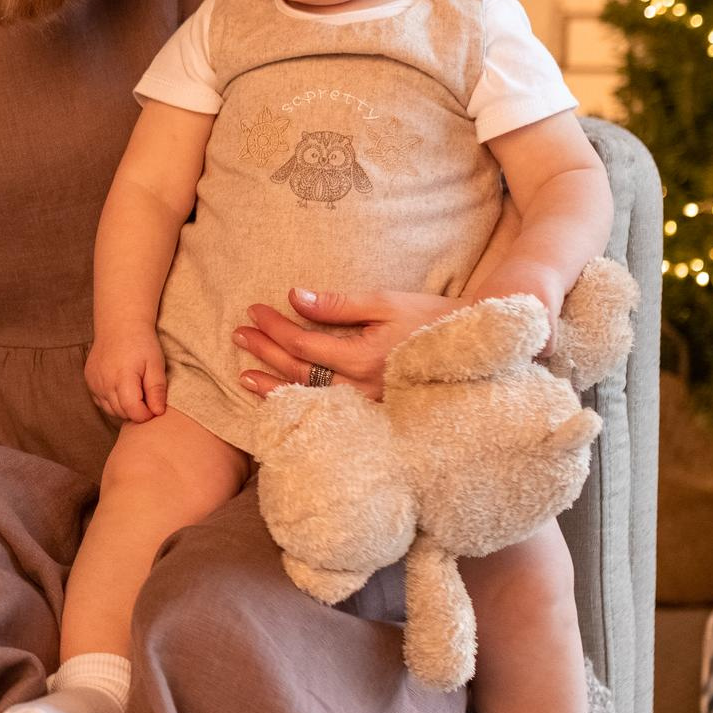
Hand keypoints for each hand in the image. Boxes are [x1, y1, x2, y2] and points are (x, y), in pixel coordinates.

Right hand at [86, 324, 168, 422]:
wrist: (119, 324)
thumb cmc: (141, 343)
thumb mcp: (156, 364)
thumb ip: (157, 390)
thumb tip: (158, 412)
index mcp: (123, 378)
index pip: (133, 411)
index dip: (147, 414)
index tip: (155, 406)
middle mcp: (104, 383)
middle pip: (122, 413)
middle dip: (137, 411)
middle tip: (148, 397)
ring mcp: (94, 383)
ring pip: (111, 410)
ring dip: (125, 408)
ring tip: (136, 391)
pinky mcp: (89, 381)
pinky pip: (101, 402)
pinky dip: (113, 401)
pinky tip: (122, 388)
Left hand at [233, 286, 466, 401]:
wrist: (473, 351)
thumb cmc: (431, 320)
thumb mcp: (387, 302)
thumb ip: (340, 304)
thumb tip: (295, 297)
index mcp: (363, 358)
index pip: (302, 344)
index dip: (274, 327)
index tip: (254, 310)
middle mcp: (360, 388)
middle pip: (299, 371)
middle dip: (265, 351)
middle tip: (239, 334)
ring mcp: (366, 406)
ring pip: (308, 398)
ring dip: (272, 386)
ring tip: (243, 376)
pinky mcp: (373, 415)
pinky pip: (326, 413)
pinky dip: (298, 406)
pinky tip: (279, 402)